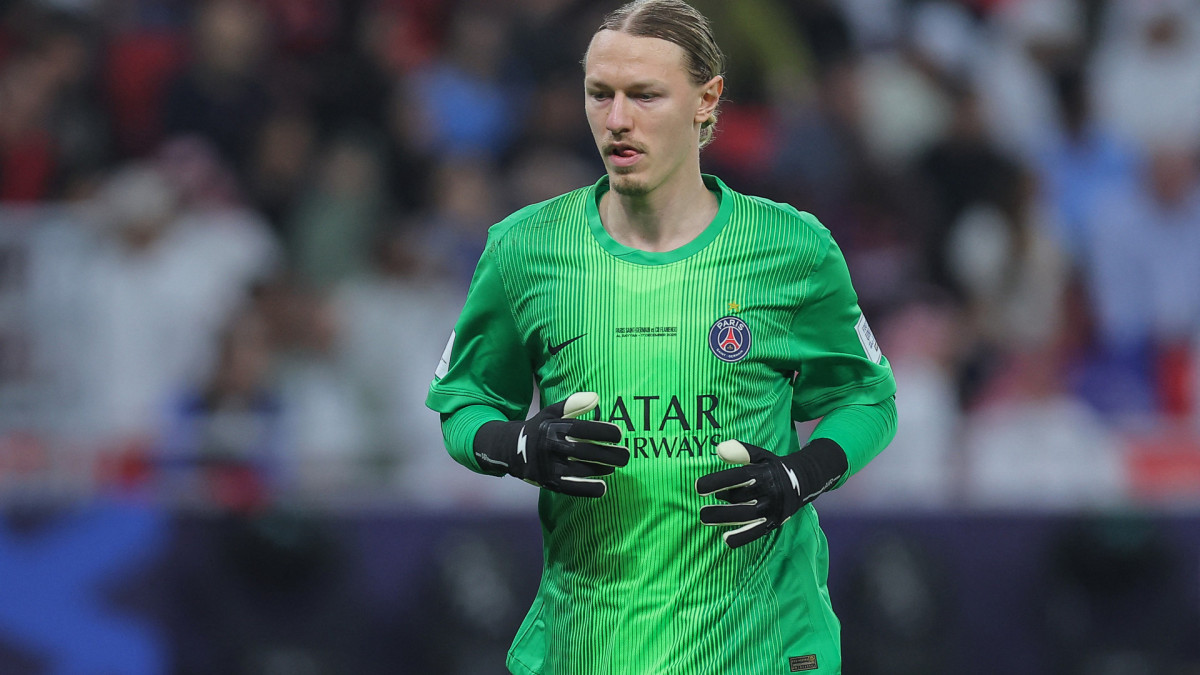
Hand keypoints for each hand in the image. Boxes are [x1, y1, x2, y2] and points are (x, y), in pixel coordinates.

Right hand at [474, 392, 627, 496]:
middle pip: (585, 451)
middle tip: (626, 454)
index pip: (583, 429)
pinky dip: (588, 490)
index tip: (619, 434)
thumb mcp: (551, 412)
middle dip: (609, 454)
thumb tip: (597, 397)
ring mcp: (548, 467)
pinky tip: (603, 488)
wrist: (510, 450)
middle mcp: (550, 447)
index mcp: (552, 427)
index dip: (603, 431)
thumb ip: (573, 404)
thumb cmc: (540, 428)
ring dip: (602, 469)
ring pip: (581, 470)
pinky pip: (571, 489)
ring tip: (615, 466)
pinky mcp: (548, 483)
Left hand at [696, 439, 844, 547]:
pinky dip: (742, 537)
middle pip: (740, 500)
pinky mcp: (774, 522)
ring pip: (746, 517)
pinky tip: (726, 540)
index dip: (717, 482)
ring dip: (725, 519)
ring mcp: (772, 508)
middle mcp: (769, 491)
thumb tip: (718, 449)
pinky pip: (757, 532)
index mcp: (764, 473)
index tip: (698, 487)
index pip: (738, 477)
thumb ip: (740, 452)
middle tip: (701, 511)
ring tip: (705, 519)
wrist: (803, 481)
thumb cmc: (772, 467)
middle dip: (719, 507)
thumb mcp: (760, 455)